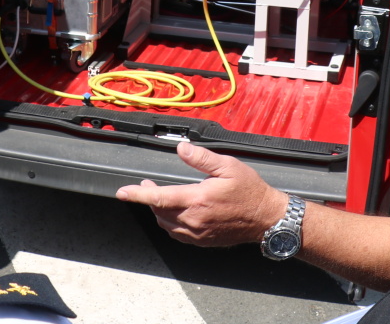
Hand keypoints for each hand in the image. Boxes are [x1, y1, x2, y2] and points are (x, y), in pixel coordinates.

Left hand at [115, 140, 286, 246]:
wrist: (267, 218)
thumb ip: (202, 158)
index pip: (159, 198)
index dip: (138, 194)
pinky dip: (169, 223)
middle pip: (159, 211)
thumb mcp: (228, 166)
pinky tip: (173, 214)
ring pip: (166, 224)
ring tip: (160, 198)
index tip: (122, 192)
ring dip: (158, 211)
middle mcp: (194, 220)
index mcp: (198, 200)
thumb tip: (182, 148)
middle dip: (149, 198)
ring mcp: (198, 233)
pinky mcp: (203, 240)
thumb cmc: (250, 191)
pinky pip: (177, 234)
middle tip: (148, 185)